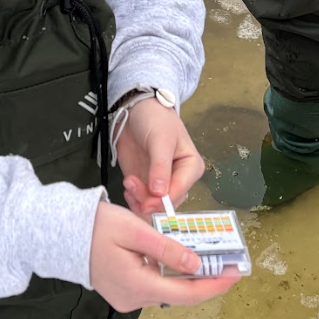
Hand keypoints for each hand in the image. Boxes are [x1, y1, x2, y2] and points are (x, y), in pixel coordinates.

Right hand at [88, 201, 241, 312]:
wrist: (59, 234)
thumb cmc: (95, 227)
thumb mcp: (136, 230)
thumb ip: (167, 249)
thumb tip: (195, 265)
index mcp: (138, 286)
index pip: (186, 294)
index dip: (214, 285)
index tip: (235, 273)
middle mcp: (133, 299)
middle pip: (179, 293)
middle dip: (205, 278)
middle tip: (227, 261)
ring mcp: (127, 298)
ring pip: (167, 288)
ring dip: (187, 274)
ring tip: (209, 256)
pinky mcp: (123, 291)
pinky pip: (154, 284)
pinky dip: (170, 273)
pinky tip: (180, 257)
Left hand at [115, 99, 203, 216]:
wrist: (135, 111)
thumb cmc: (155, 119)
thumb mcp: (160, 139)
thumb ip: (160, 166)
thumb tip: (160, 193)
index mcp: (191, 168)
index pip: (180, 191)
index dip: (163, 201)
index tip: (145, 202)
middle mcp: (179, 180)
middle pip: (167, 204)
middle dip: (148, 201)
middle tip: (131, 185)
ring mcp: (161, 184)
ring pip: (154, 207)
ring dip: (138, 201)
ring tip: (128, 183)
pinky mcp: (145, 185)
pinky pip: (141, 203)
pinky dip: (133, 200)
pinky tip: (127, 186)